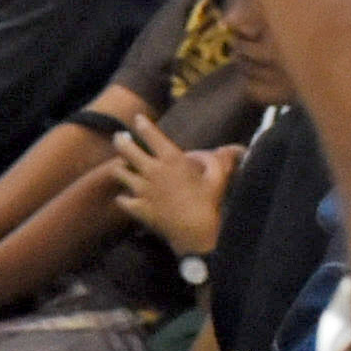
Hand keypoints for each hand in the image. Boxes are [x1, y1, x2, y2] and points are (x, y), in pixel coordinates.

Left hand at [108, 121, 235, 255]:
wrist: (195, 231)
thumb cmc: (209, 202)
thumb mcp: (219, 177)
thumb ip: (222, 160)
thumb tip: (232, 149)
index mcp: (171, 159)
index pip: (151, 135)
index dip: (142, 124)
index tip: (137, 118)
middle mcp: (152, 171)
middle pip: (126, 149)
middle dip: (121, 140)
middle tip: (118, 136)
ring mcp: (142, 190)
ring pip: (119, 172)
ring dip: (119, 168)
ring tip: (119, 166)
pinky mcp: (138, 208)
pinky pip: (122, 199)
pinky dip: (122, 198)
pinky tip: (124, 197)